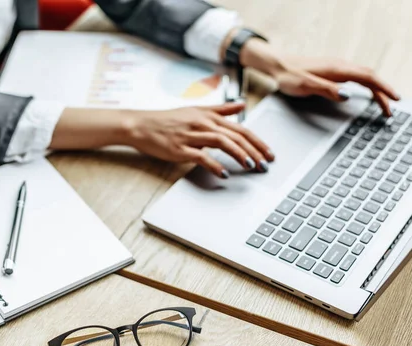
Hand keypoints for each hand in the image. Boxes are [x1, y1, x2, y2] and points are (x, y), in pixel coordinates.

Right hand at [124, 103, 273, 177]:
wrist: (142, 125)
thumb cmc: (168, 119)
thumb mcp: (197, 110)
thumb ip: (222, 109)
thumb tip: (242, 105)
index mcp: (209, 116)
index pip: (241, 128)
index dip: (257, 141)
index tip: (269, 153)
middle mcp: (203, 124)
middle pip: (235, 136)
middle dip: (254, 150)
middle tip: (266, 164)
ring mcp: (192, 136)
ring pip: (222, 143)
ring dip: (239, 155)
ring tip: (251, 166)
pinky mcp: (180, 148)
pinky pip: (201, 156)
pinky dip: (214, 165)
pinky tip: (224, 173)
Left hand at [238, 38, 399, 115]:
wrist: (277, 64)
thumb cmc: (289, 76)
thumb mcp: (306, 85)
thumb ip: (327, 90)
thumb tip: (348, 96)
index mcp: (338, 69)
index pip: (368, 77)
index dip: (384, 89)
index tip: (395, 100)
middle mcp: (341, 65)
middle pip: (370, 77)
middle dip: (383, 92)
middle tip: (391, 110)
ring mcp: (337, 67)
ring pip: (364, 76)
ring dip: (376, 89)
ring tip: (383, 104)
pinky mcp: (332, 71)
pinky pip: (356, 77)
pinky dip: (366, 85)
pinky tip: (366, 93)